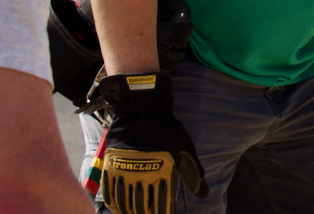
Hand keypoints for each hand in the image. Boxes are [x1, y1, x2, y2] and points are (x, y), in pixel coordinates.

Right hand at [90, 72, 206, 211]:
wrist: (142, 110)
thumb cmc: (166, 129)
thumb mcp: (184, 149)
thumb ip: (193, 173)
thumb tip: (204, 195)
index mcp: (163, 172)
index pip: (162, 202)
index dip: (163, 213)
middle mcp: (143, 174)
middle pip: (142, 206)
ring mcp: (125, 170)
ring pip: (125, 201)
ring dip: (129, 212)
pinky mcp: (111, 165)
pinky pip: (109, 190)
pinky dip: (112, 202)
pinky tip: (116, 207)